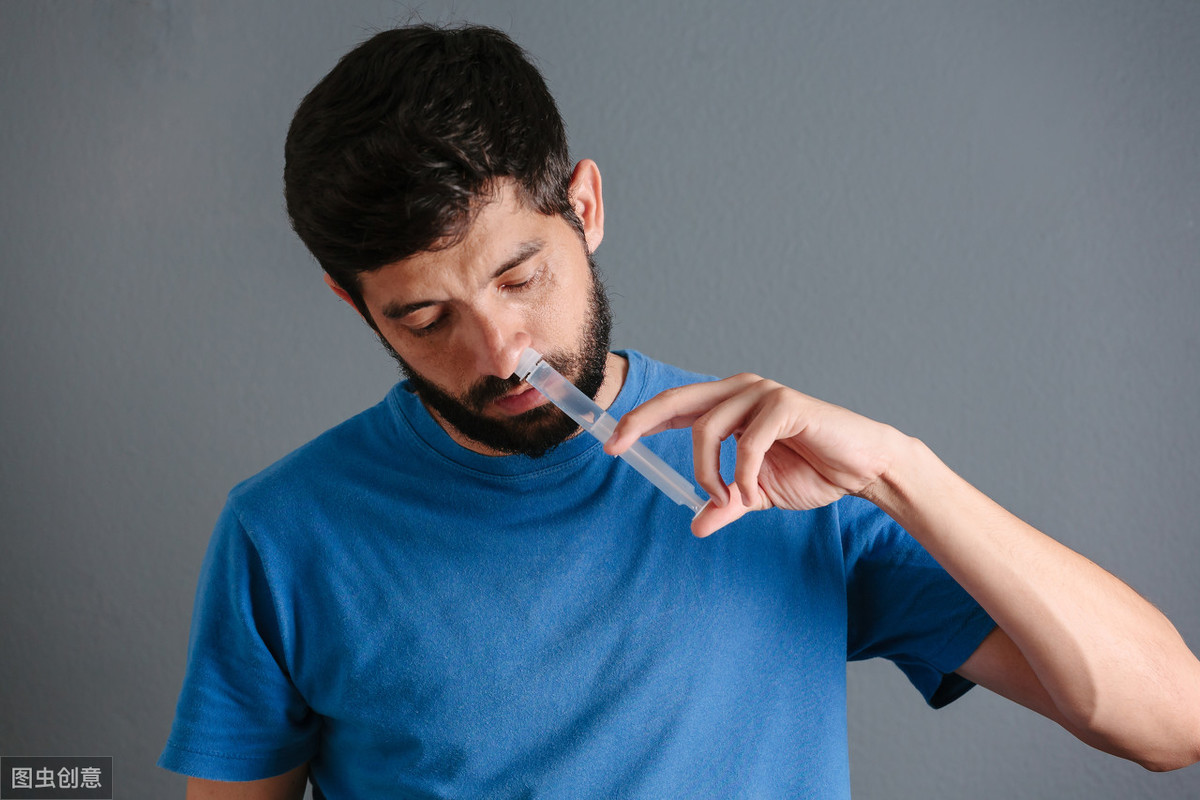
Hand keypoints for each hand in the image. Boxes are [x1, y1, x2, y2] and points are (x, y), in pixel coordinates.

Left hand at [604, 374, 907, 536]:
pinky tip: (754, 494)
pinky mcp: (786, 405)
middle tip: (617, 445)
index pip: (674, 407)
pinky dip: (743, 474)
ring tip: (729, 500)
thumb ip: (726, 504)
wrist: (863, 469)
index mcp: (729, 406)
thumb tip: (696, 526)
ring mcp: (763, 394)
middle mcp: (741, 391)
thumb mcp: (758, 493)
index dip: (640, 422)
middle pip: (677, 400)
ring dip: (709, 474)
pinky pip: (747, 442)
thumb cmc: (813, 470)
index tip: (610, 443)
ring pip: (708, 428)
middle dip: (641, 421)